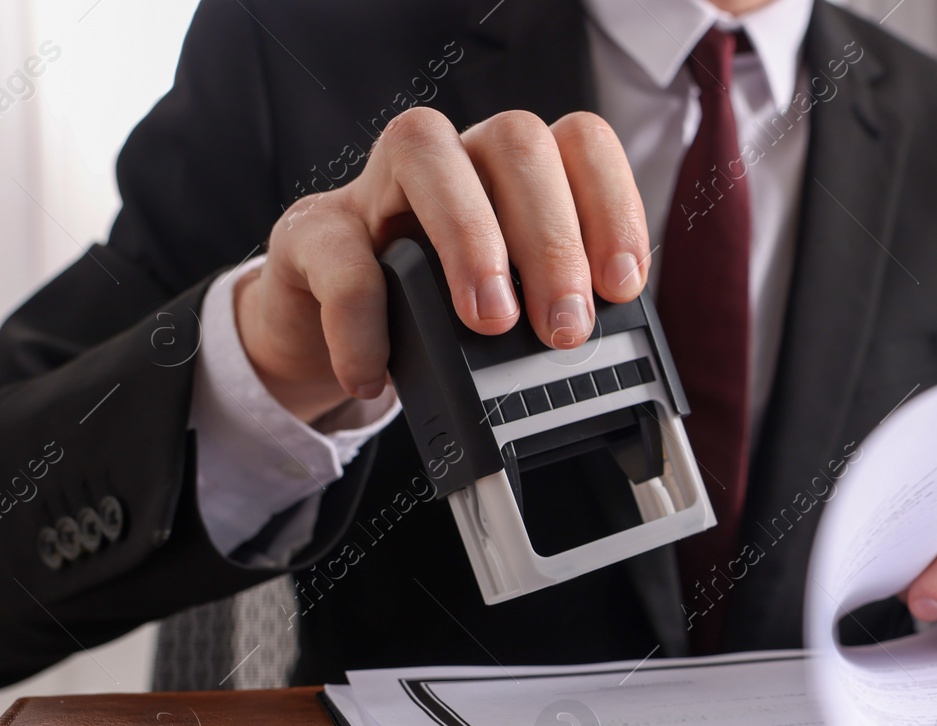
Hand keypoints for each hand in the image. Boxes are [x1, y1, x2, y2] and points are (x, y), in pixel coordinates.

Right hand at [233, 108, 648, 422]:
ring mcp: (377, 184)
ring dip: (470, 239)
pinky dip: (362, 320)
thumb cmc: (438, 315)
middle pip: (517, 141)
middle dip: (551, 240)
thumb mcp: (511, 315)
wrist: (332, 336)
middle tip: (563, 328)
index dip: (611, 206)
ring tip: (490, 324)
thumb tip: (607, 353)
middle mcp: (457, 159)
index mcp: (519, 175)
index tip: (621, 285)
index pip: (580, 143)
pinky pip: (340, 254)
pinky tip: (377, 372)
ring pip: (426, 150)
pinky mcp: (315, 232)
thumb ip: (553, 312)